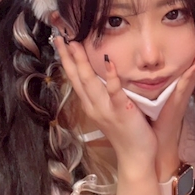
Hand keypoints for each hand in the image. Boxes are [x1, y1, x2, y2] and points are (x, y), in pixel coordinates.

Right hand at [54, 36, 157, 167]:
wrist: (135, 157)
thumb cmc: (125, 133)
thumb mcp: (110, 111)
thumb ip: (105, 95)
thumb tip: (105, 75)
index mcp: (90, 104)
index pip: (75, 78)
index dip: (67, 60)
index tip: (61, 42)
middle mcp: (93, 105)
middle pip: (77, 77)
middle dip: (68, 56)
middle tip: (60, 37)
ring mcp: (105, 109)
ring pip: (90, 82)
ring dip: (82, 62)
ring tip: (75, 44)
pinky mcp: (121, 111)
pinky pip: (115, 92)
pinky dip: (111, 77)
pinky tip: (109, 62)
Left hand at [152, 33, 194, 176]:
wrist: (155, 143)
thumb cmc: (152, 121)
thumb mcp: (151, 97)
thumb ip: (151, 84)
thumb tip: (143, 68)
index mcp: (175, 86)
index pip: (187, 62)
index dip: (193, 47)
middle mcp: (182, 88)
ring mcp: (182, 95)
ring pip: (194, 70)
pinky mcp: (178, 102)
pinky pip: (186, 85)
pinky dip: (192, 74)